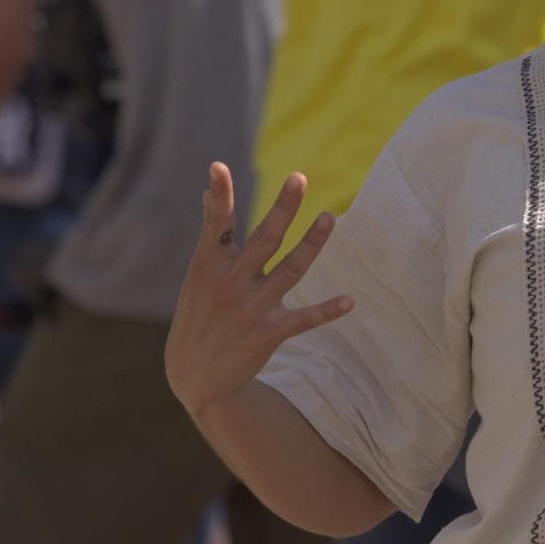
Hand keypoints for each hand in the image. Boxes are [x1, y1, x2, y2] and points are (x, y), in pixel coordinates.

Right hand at [163, 165, 353, 417]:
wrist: (195, 377)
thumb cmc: (198, 315)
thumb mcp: (197, 276)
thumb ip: (211, 237)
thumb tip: (211, 192)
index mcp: (208, 266)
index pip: (215, 225)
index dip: (218, 196)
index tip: (218, 167)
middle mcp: (230, 284)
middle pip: (263, 240)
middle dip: (282, 208)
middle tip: (299, 178)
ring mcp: (251, 309)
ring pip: (290, 271)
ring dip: (312, 244)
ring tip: (330, 217)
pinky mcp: (269, 333)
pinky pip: (303, 319)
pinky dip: (326, 311)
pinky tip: (349, 302)